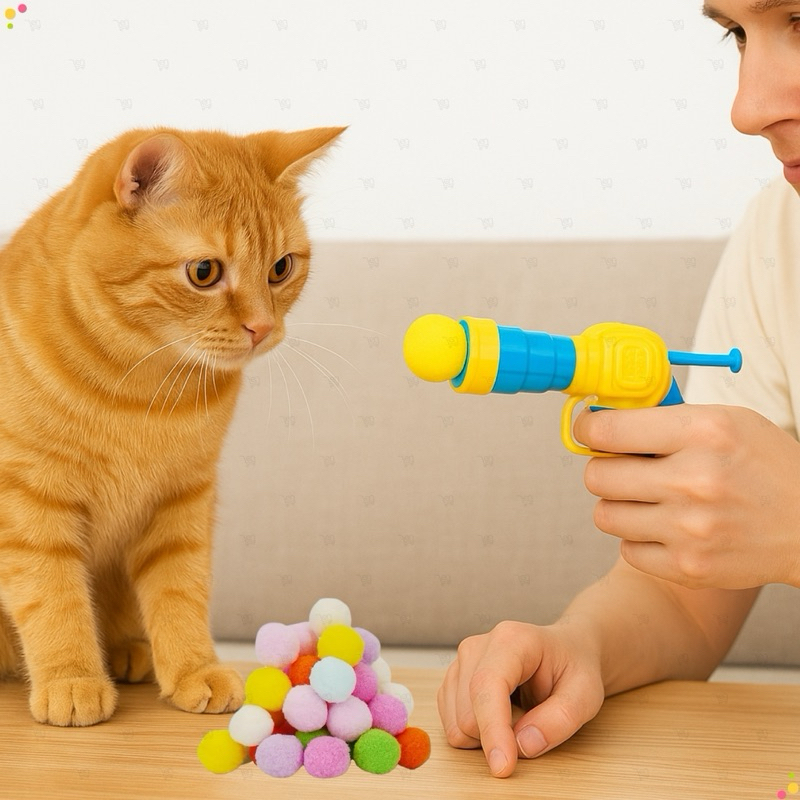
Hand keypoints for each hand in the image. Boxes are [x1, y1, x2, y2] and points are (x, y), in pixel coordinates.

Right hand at [438, 620, 603, 776]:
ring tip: (517, 717)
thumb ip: (560, 720)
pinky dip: (475, 734)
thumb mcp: (585, 694)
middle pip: (467, 712)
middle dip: (497, 737)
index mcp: (511, 640)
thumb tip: (523, 745)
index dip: (492, 728)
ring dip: (486, 736)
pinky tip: (500, 717)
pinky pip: (450, 723)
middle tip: (533, 724)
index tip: (502, 767)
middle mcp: (477, 646)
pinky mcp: (453, 680)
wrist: (564, 650)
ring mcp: (461, 662)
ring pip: (455, 722)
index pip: (487, 685)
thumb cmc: (573, 667)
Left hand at [573, 403, 799, 588]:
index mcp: (702, 432)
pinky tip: (666, 527)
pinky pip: (627, 550)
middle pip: (596, 475)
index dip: (588, 428)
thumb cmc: (764, 466)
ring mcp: (690, 528)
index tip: (589, 429)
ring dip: (619, 505)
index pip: (607, 430)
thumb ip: (664, 418)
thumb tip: (600, 419)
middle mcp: (693, 480)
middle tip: (622, 467)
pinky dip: (639, 539)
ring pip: (604, 514)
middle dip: (604, 468)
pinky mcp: (689, 566)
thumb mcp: (725, 420)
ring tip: (647, 498)